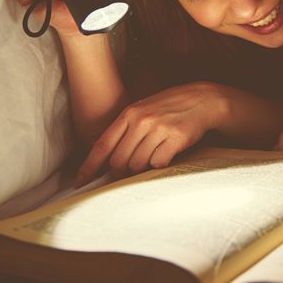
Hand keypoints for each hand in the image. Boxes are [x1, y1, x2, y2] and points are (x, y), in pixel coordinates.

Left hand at [75, 82, 226, 185]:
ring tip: (150, 161)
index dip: (89, 167)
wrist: (202, 100)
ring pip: (138, 164)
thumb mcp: (143, 111)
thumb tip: (104, 158)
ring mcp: (159, 128)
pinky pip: (158, 163)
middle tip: (125, 177)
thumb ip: (124, 129)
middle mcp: (141, 120)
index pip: (102, 145)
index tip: (79, 182)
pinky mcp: (176, 137)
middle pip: (118, 161)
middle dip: (119, 174)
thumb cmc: (169, 108)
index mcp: (129, 114)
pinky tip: (165, 157)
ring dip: (141, 170)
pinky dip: (159, 166)